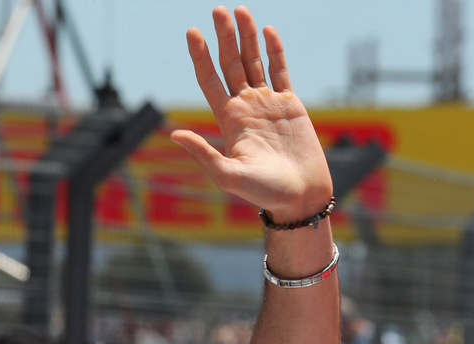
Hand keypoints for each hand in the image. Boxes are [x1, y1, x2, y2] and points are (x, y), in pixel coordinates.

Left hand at [170, 6, 331, 219]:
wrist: (299, 195)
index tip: (192, 33)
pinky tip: (267, 31)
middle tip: (216, 10)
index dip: (200, 56)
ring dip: (246, 37)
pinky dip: (274, 50)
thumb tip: (173, 134)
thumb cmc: (263, 192)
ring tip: (238, 10)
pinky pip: (280, 71)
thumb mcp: (227, 175)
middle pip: (230, 64)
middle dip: (223, 37)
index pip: (209, 81)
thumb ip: (203, 153)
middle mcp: (245, 107)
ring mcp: (267, 103)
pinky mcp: (290, 104)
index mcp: (227, 120)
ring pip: (254, 62)